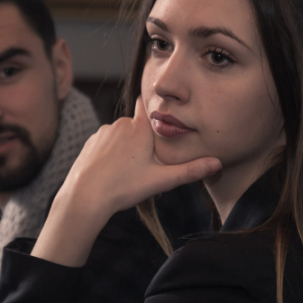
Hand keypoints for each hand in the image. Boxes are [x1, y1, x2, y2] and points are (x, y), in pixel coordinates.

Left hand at [33, 98, 220, 266]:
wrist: (85, 196)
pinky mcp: (90, 142)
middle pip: (137, 126)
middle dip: (143, 141)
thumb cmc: (123, 187)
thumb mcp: (161, 180)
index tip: (160, 118)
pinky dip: (110, 153)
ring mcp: (103, 132)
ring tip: (128, 172)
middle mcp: (120, 124)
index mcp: (139, 128)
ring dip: (126, 147)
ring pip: (121, 135)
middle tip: (146, 165)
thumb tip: (217, 163)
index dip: (154, 111)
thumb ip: (190, 171)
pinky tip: (112, 171)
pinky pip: (106, 143)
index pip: (147, 105)